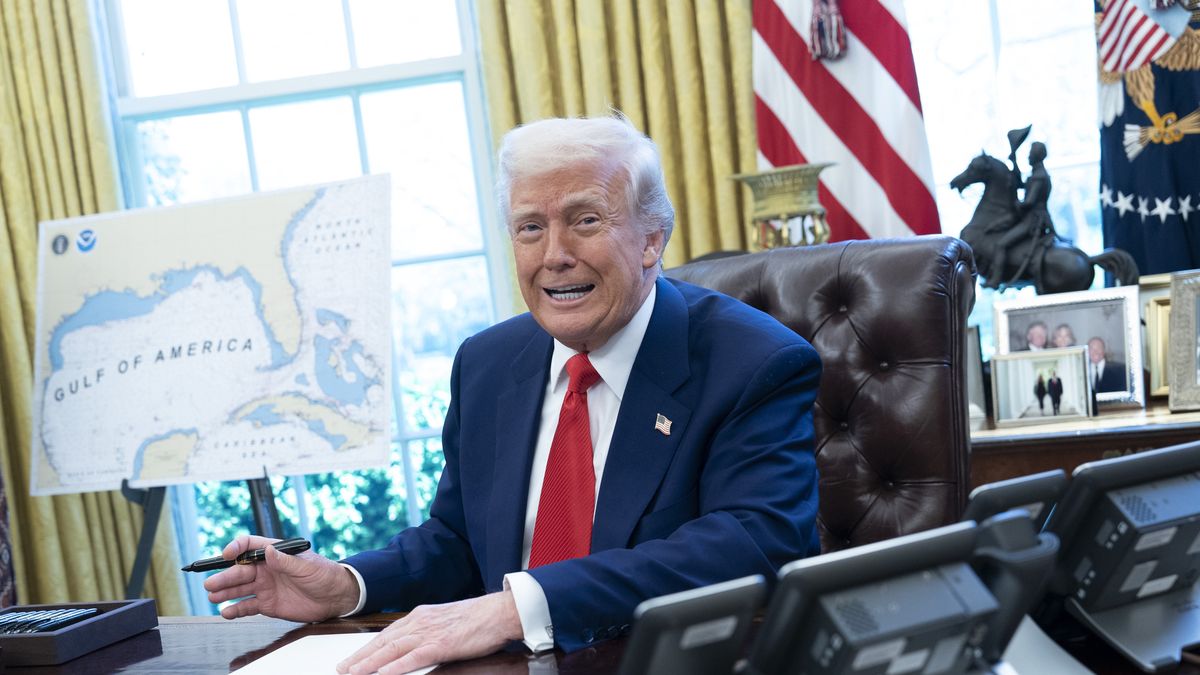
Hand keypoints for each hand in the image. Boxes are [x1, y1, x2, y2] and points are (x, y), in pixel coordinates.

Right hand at [204, 535, 360, 621]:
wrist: (336, 597)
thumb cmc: (325, 575)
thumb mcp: (307, 566)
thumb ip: (286, 561)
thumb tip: (268, 550)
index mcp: (275, 554)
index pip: (250, 546)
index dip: (236, 548)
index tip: (226, 555)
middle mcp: (267, 569)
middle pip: (240, 570)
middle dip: (225, 576)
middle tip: (211, 584)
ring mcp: (266, 587)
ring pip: (240, 588)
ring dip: (225, 592)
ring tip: (213, 596)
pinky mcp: (268, 604)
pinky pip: (248, 606)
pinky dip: (236, 609)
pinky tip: (226, 612)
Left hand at [336, 590, 523, 674]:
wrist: (501, 611)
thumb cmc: (479, 618)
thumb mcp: (446, 621)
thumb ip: (429, 630)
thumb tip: (416, 644)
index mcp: (421, 615)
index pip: (388, 634)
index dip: (368, 647)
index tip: (353, 658)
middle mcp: (420, 622)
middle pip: (384, 642)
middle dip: (360, 656)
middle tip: (342, 669)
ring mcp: (430, 633)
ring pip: (392, 649)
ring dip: (369, 662)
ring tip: (352, 672)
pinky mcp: (442, 644)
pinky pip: (414, 657)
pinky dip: (396, 666)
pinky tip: (382, 673)